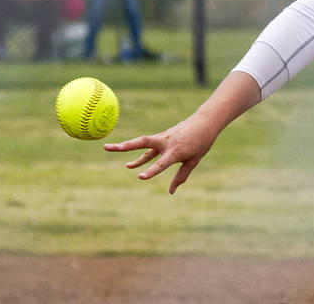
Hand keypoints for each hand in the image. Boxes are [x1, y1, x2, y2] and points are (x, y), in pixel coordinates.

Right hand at [104, 112, 219, 193]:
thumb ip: (181, 175)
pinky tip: (132, 163)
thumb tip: (171, 192)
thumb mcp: (194, 160)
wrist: (205, 122)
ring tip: (108, 149)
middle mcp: (166, 143)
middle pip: (142, 143)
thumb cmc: (201, 142)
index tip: (140, 177)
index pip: (161, 163)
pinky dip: (141, 154)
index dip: (151, 171)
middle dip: (125, 146)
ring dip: (125, 146)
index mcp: (176, 151)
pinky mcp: (162, 136)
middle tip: (108, 147)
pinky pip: (149, 146)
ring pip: (142, 142)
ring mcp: (163, 138)